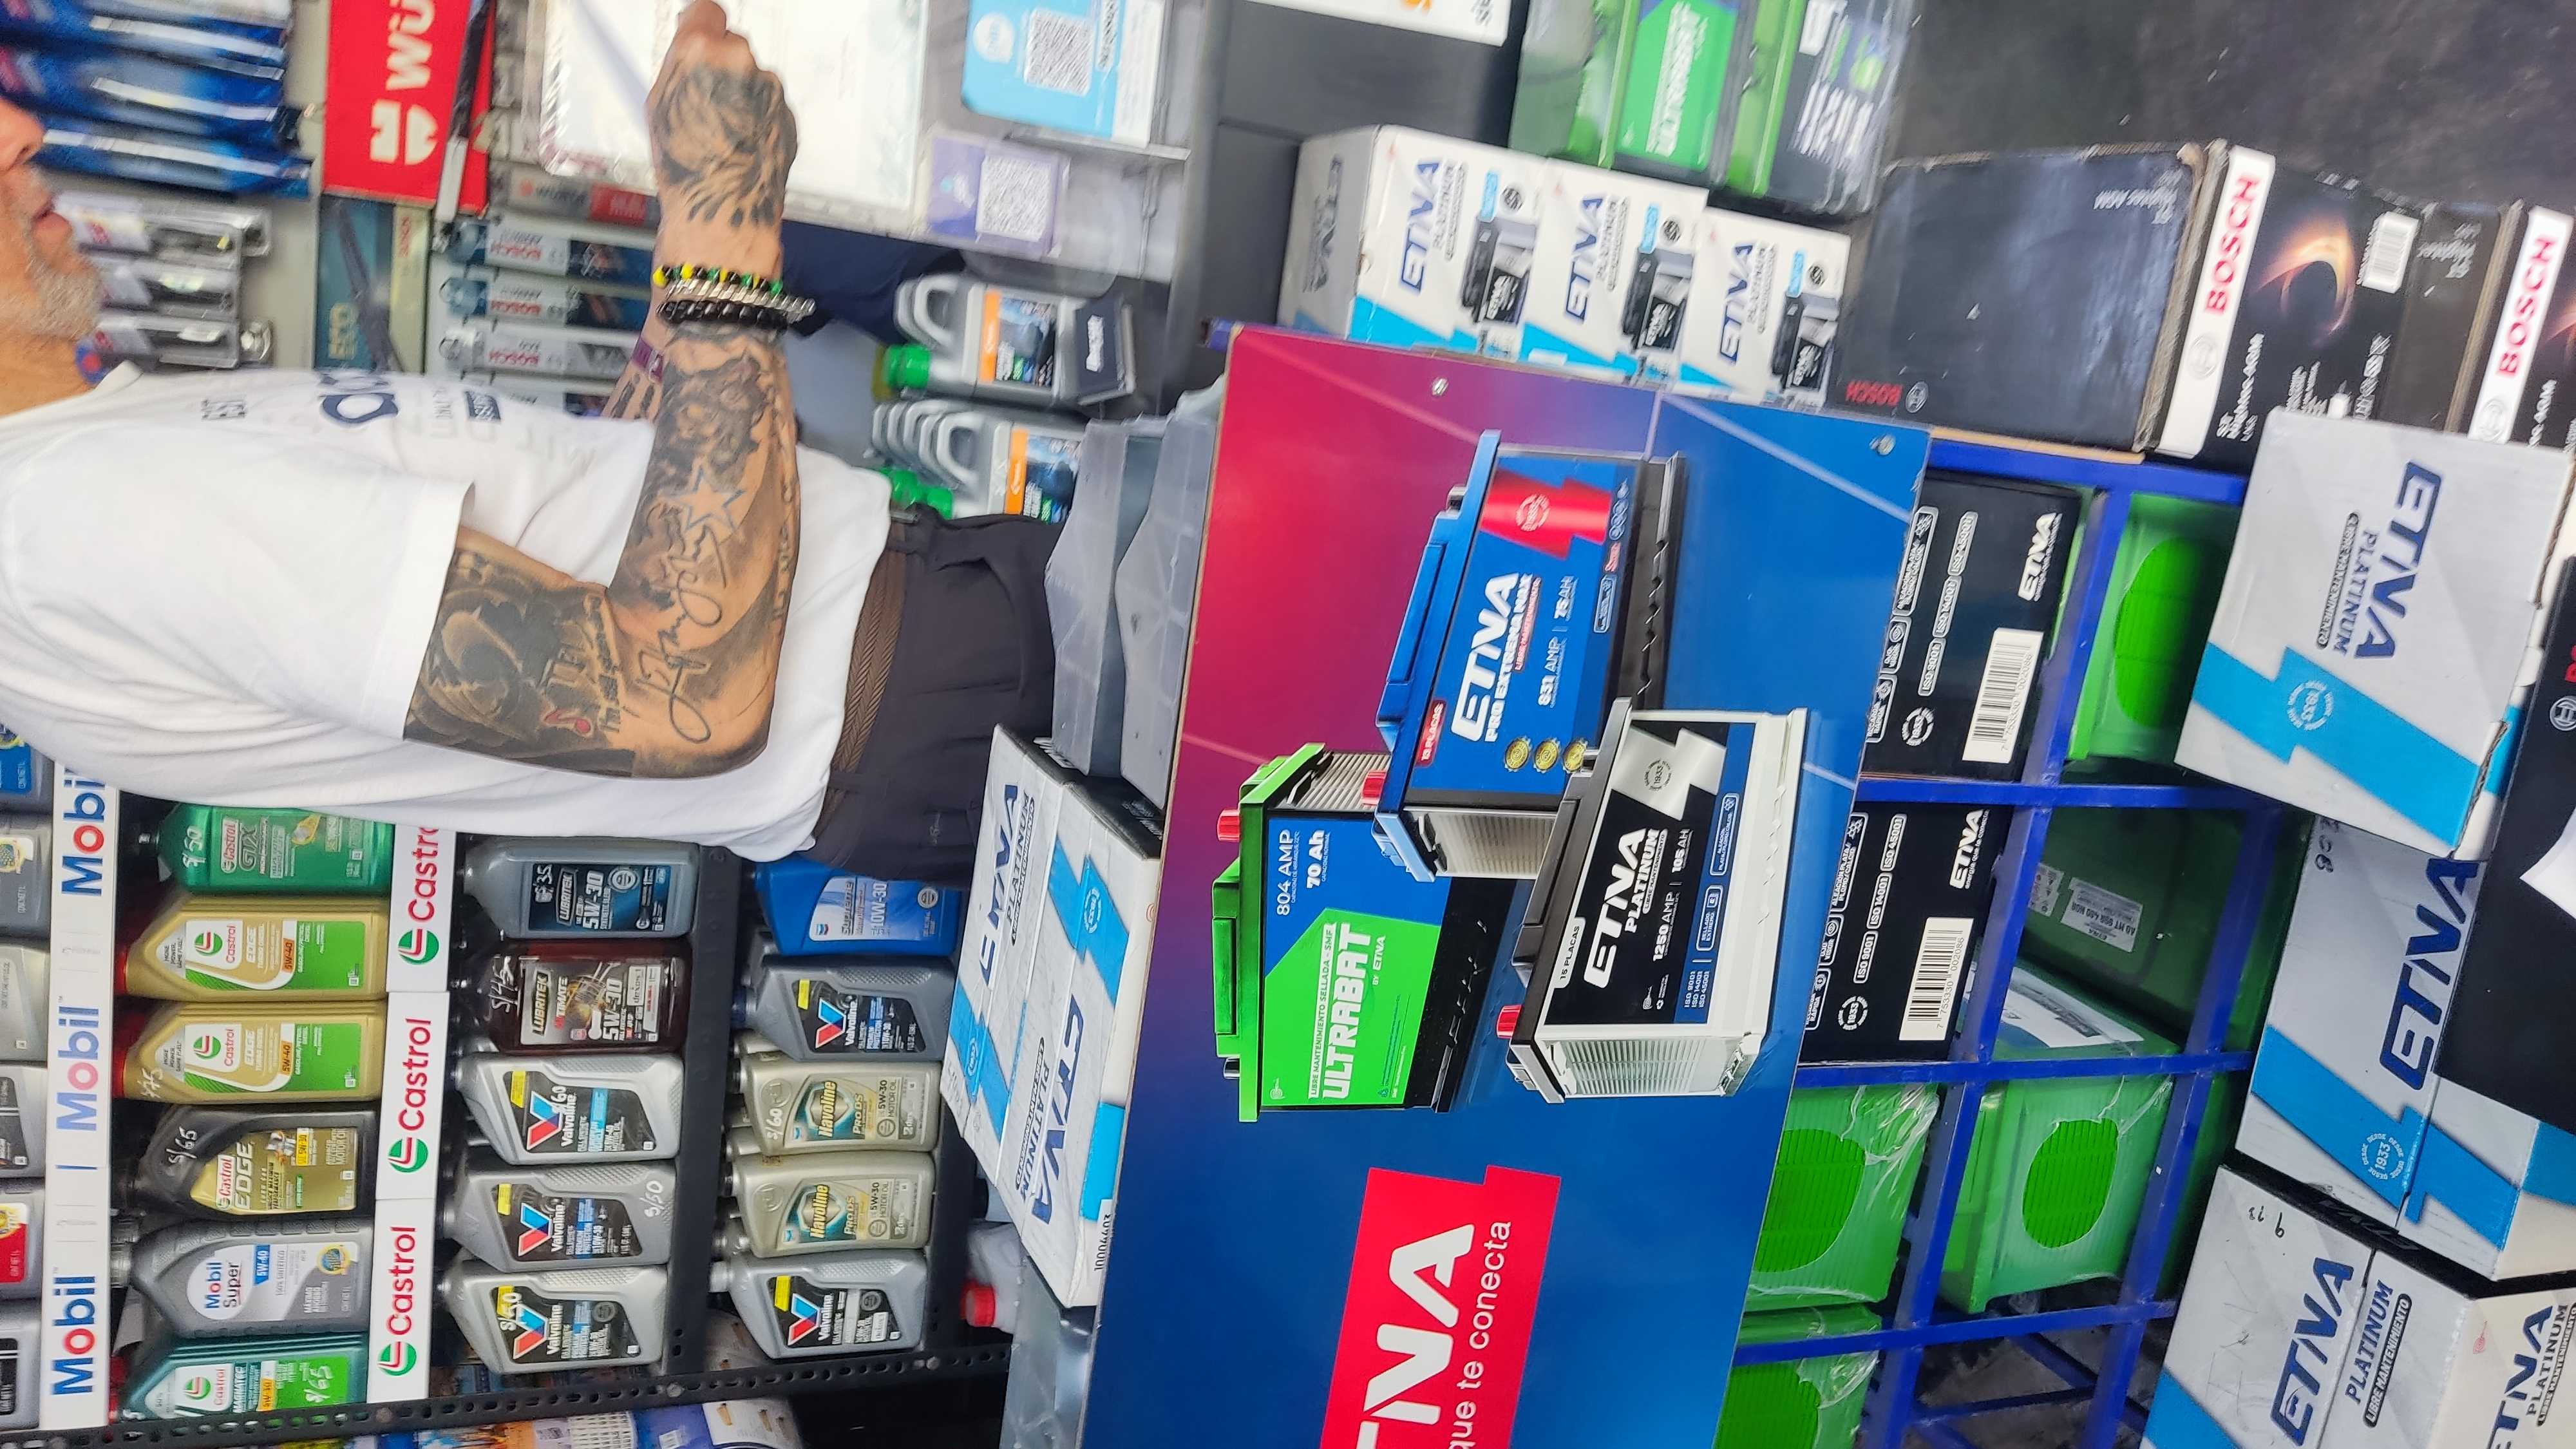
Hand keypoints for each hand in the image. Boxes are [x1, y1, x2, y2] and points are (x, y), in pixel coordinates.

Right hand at [648, 0, 794, 270]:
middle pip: (733, 47)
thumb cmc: (683, 164)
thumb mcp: (658, 105)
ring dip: (742, 97)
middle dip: (722, 67)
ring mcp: (771, 89)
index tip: (700, 42)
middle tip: (707, 101)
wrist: (724, 211)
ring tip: (725, 133)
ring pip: (753, 80)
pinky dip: (759, 120)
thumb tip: (692, 43)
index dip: (703, 29)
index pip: (708, 11)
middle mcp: (743, 62)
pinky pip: (769, 107)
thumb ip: (680, 66)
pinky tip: (743, 146)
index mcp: (703, 50)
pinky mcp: (790, 115)